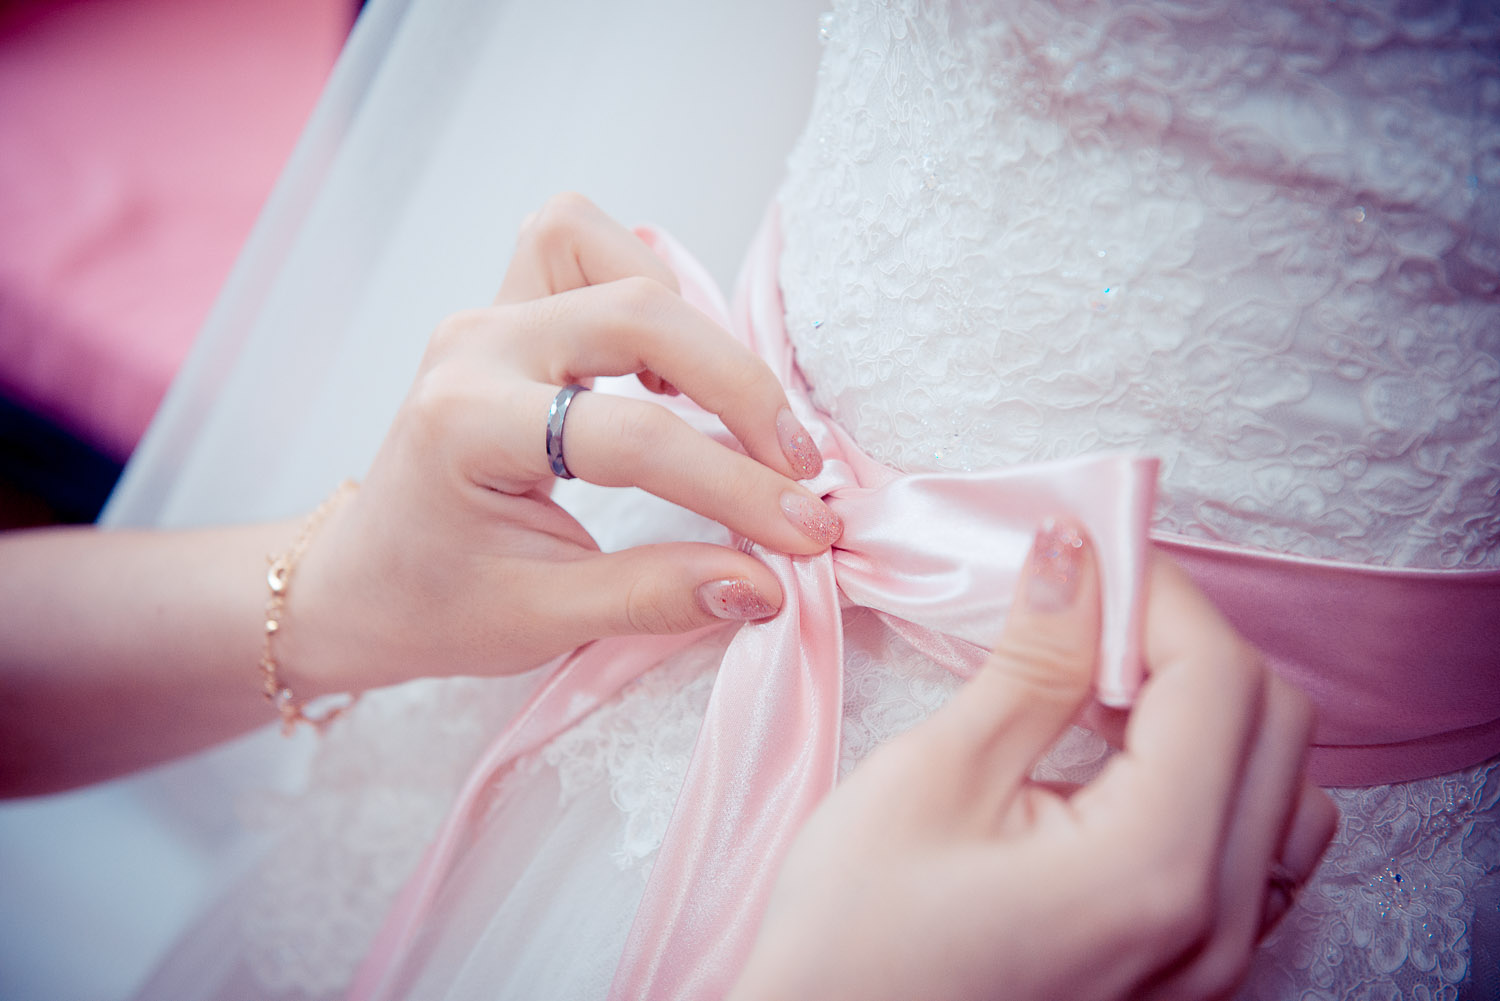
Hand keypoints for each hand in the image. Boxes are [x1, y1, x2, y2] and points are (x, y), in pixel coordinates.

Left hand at [282, 193, 836, 696]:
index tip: (806, 534)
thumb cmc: (438, 605)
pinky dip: (645, 288)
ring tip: (730, 407)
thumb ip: (656, 596)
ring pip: (607, 250)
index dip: (735, 486)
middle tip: (796, 469)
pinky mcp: (506, 308)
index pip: (632, 439)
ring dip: (689, 318)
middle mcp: (475, 347)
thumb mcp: (544, 620)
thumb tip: (769, 581)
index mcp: (467, 427)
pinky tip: (668, 367)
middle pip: (638, 312)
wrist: (362, 581)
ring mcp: (488, 316)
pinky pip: (580, 245)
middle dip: (737, 387)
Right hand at [732, 522, 1337, 1000]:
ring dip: (1210, 708)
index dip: (1159, 592)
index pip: (1220, 678)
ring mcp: (1213, 960)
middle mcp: (1214, 922)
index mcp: (1155, 867)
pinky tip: (1120, 762)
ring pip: (1285, 786)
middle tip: (1089, 607)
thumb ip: (1030, 663)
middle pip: (1274, 722)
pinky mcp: (1189, 973)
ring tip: (1104, 688)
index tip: (1090, 552)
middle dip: (1187, 639)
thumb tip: (1074, 554)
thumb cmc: (854, 940)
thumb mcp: (932, 778)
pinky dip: (1210, 776)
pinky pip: (1257, 849)